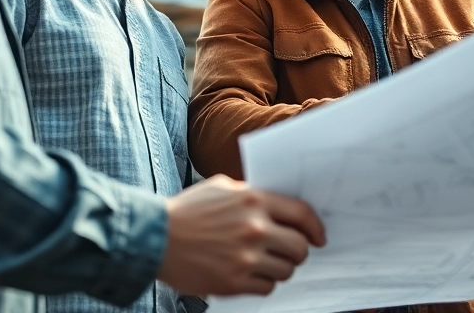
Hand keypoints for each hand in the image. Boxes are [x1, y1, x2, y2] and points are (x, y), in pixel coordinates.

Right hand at [157, 174, 326, 296]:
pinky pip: (267, 287)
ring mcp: (245, 258)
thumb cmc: (187, 210)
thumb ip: (252, 192)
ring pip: (286, 270)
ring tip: (265, 263)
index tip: (319, 236)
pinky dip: (264, 283)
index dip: (315, 227)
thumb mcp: (221, 187)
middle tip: (290, 252)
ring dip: (280, 268)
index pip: (301, 214)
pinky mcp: (234, 282)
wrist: (154, 238)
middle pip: (299, 247)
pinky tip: (251, 275)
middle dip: (299, 251)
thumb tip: (279, 203)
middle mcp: (254, 229)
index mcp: (253, 201)